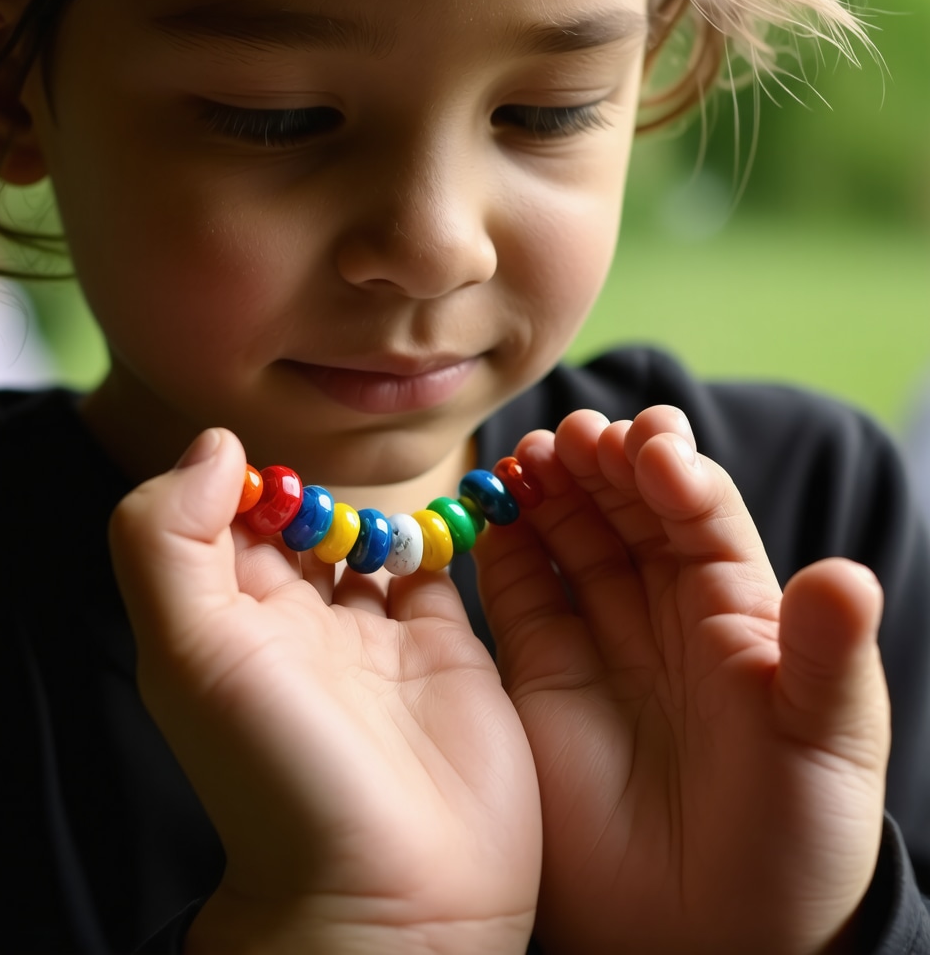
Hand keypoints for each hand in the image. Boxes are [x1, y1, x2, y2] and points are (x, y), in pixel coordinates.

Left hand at [109, 429, 540, 954]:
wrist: (394, 894)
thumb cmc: (278, 773)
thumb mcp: (191, 652)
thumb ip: (172, 540)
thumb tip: (214, 445)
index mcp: (230, 623)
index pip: (223, 520)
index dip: (239, 480)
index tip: (267, 464)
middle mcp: (300, 626)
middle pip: (299, 524)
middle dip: (313, 493)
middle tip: (334, 491)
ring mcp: (377, 637)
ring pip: (372, 540)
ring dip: (378, 509)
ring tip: (387, 507)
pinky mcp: (448, 650)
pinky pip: (442, 568)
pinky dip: (443, 533)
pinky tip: (445, 516)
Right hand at [474, 406, 889, 954]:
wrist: (705, 937)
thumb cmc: (791, 839)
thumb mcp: (824, 745)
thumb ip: (826, 659)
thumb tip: (846, 574)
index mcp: (737, 611)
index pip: (700, 515)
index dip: (674, 473)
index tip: (647, 445)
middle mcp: (664, 612)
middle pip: (627, 512)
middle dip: (601, 466)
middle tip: (570, 435)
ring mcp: (599, 640)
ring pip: (570, 540)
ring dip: (548, 491)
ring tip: (526, 455)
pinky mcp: (542, 675)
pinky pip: (520, 594)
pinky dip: (502, 546)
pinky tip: (492, 507)